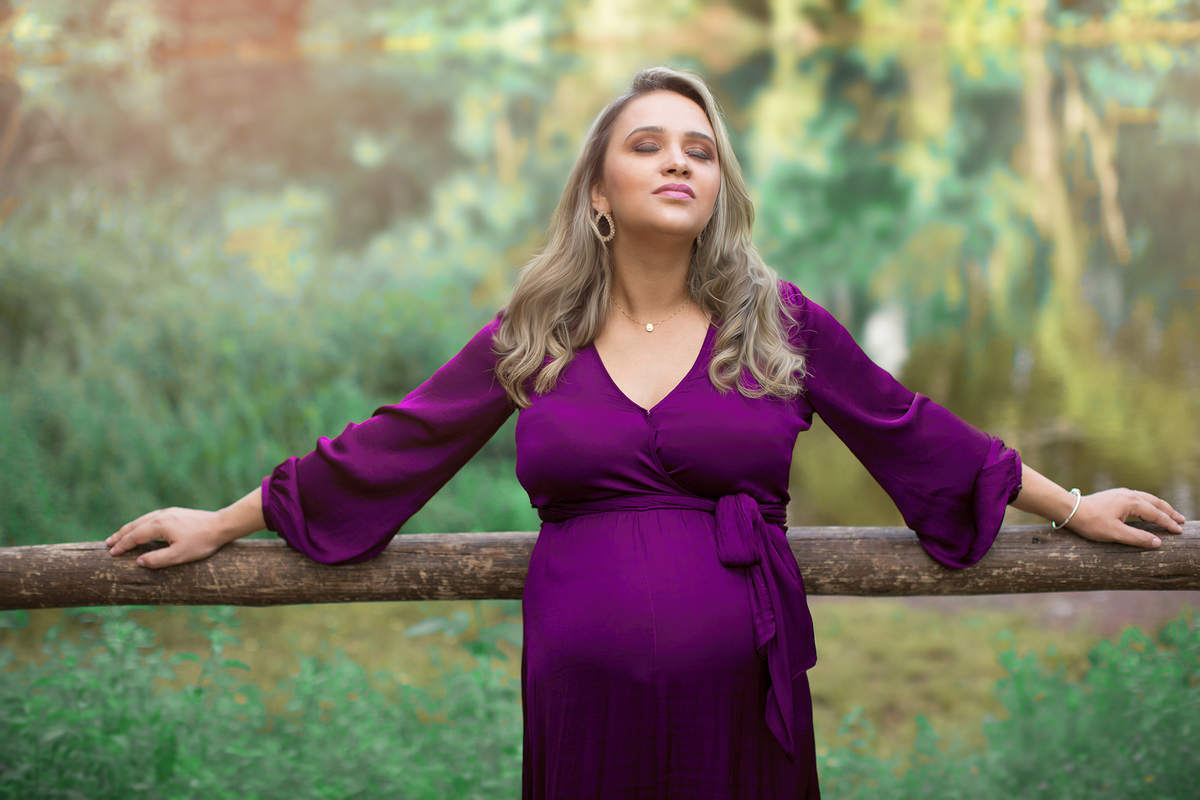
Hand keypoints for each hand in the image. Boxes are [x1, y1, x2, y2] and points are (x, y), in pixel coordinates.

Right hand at [105, 507, 227, 568]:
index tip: (111, 553)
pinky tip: (141, 528)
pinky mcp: (175, 512)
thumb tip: (138, 561)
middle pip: (135, 525)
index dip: (122, 545)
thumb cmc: (202, 542)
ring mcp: (168, 512)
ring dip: (129, 528)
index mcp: (160, 525)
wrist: (221, 525)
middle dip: (120, 535)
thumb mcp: (179, 555)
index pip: (134, 536)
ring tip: (119, 536)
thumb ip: (157, 560)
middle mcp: (161, 515)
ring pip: (143, 519)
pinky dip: (141, 524)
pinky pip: (151, 517)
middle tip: (107, 543)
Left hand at [1064, 488, 1185, 548]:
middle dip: (1169, 511)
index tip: (1179, 530)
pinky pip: (1138, 498)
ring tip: (1170, 514)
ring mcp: (1121, 493)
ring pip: (1147, 498)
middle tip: (1181, 520)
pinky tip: (1148, 508)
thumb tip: (1158, 542)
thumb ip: (1138, 538)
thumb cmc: (1091, 522)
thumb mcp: (1115, 534)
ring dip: (1160, 506)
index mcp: (1131, 502)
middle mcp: (1128, 494)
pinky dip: (1149, 504)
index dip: (1168, 523)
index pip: (1156, 513)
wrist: (1070, 510)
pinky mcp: (1115, 495)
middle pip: (1155, 502)